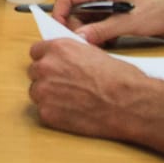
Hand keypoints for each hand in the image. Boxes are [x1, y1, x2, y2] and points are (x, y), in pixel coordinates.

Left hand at [27, 31, 147, 138]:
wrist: (129, 103)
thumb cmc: (120, 78)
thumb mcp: (94, 53)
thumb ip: (72, 55)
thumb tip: (65, 61)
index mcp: (58, 48)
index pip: (37, 51)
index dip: (47, 59)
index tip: (54, 66)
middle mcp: (46, 67)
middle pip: (34, 72)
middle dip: (47, 78)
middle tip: (65, 86)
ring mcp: (44, 91)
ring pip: (37, 92)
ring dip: (49, 96)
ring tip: (71, 101)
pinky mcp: (47, 113)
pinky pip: (43, 111)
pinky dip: (55, 113)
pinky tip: (73, 113)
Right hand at [49, 0, 163, 44]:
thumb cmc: (162, 9)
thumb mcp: (131, 22)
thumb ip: (104, 29)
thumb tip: (81, 37)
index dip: (59, 13)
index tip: (60, 32)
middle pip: (73, 11)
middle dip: (75, 29)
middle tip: (83, 44)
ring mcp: (106, 6)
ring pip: (83, 22)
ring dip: (88, 35)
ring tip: (100, 44)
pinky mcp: (112, 17)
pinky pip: (95, 28)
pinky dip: (98, 38)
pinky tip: (110, 43)